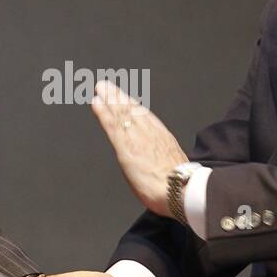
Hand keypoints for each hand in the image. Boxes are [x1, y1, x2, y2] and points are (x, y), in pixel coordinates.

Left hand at [90, 79, 187, 216]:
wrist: (179, 189)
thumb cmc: (181, 186)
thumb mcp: (176, 168)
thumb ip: (167, 162)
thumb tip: (166, 167)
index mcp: (163, 139)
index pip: (146, 118)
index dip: (134, 107)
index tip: (126, 98)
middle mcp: (149, 133)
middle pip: (132, 111)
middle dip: (119, 97)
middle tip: (107, 86)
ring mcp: (136, 137)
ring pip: (121, 113)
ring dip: (110, 98)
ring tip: (100, 88)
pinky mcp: (125, 145)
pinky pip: (112, 124)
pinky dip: (103, 112)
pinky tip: (96, 103)